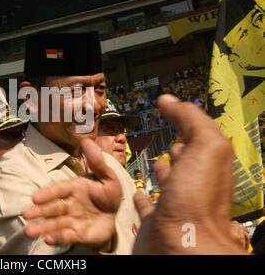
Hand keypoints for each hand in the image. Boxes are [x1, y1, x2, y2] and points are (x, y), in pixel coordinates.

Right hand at [22, 138, 120, 251]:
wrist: (115, 214)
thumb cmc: (107, 193)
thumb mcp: (107, 176)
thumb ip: (96, 161)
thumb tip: (86, 140)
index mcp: (75, 188)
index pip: (59, 190)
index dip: (48, 193)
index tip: (35, 197)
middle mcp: (70, 204)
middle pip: (53, 208)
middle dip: (39, 211)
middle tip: (25, 214)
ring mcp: (73, 219)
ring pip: (55, 223)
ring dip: (42, 227)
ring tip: (29, 232)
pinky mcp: (78, 234)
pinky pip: (67, 236)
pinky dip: (57, 238)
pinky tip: (47, 240)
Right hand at [133, 94, 246, 253]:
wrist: (181, 247)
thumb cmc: (196, 200)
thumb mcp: (205, 148)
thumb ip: (192, 120)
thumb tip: (171, 100)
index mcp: (209, 167)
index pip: (200, 136)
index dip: (187, 119)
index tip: (169, 105)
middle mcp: (194, 186)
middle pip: (187, 161)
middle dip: (179, 147)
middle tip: (168, 135)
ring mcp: (174, 204)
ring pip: (169, 183)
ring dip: (163, 170)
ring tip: (156, 159)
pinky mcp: (155, 221)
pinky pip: (148, 206)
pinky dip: (142, 196)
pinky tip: (138, 192)